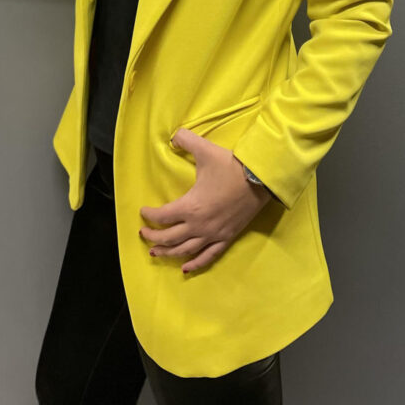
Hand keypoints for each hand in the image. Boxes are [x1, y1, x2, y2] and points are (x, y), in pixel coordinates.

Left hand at [139, 129, 272, 273]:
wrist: (260, 179)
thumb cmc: (231, 166)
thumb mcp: (205, 149)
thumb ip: (185, 140)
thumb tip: (173, 136)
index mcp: (190, 206)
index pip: (162, 216)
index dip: (149, 215)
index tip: (143, 211)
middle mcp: (199, 225)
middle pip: (169, 238)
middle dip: (153, 237)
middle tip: (143, 234)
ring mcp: (213, 235)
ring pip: (185, 250)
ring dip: (168, 253)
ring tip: (155, 252)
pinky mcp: (226, 238)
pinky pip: (208, 257)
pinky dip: (195, 264)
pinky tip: (185, 268)